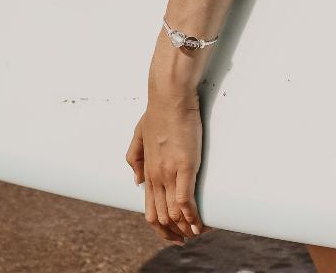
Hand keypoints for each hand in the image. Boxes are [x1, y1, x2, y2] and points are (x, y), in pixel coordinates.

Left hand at [126, 91, 206, 244]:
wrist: (170, 96)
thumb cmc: (158, 111)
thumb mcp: (139, 134)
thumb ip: (134, 158)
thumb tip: (136, 183)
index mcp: (147, 171)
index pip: (150, 209)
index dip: (160, 226)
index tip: (171, 233)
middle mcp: (155, 176)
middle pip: (159, 218)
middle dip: (172, 233)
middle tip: (185, 239)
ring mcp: (169, 173)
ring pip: (172, 214)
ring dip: (185, 228)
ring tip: (197, 233)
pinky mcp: (185, 166)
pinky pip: (185, 201)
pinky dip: (193, 217)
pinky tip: (200, 223)